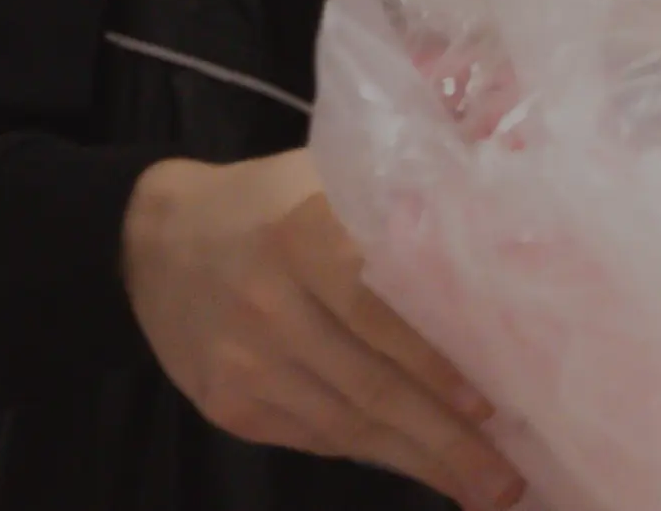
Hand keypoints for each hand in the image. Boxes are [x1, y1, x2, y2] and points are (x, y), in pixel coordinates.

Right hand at [121, 151, 523, 509]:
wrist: (154, 241)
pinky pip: (315, 438)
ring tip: (479, 488)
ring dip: (418, 462)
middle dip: (445, 441)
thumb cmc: (267, 205)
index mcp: (299, 234)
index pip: (377, 311)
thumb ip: (393, 212)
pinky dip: (370, 452)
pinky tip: (416, 464)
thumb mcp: (322, 180)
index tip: (491, 405)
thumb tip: (494, 251)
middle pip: (370, 385)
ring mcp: (243, 362)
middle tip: (506, 481)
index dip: (435, 365)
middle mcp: (268, 304)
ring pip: (346, 424)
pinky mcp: (229, 404)